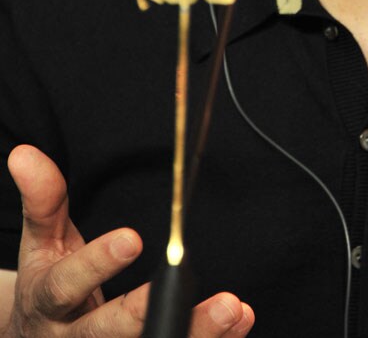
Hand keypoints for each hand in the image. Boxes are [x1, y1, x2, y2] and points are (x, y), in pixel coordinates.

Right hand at [4, 145, 253, 336]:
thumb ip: (43, 201)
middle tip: (191, 289)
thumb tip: (25, 154)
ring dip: (193, 335)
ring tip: (232, 310)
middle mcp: (73, 337)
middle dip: (150, 312)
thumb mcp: (41, 242)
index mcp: (50, 301)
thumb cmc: (49, 282)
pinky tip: (236, 328)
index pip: (68, 284)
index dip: (97, 263)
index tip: (132, 238)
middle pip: (109, 332)